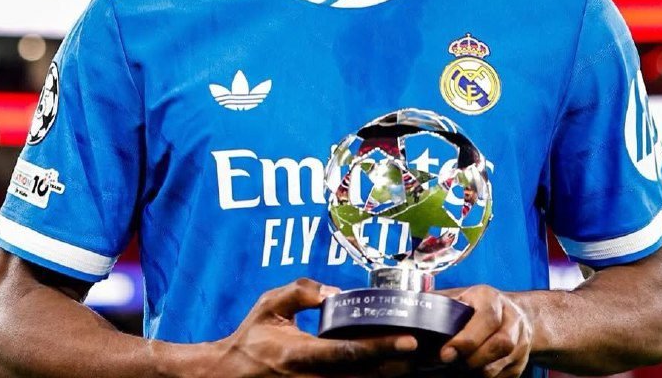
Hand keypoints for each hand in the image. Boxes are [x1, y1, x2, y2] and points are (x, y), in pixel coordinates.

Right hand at [215, 278, 418, 376]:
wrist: (231, 375)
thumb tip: (335, 293)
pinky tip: (393, 368)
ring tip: (422, 360)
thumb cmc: (251, 337)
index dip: (380, 347)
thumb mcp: (269, 305)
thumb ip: (300, 292)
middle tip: (430, 351)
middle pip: (365, 375)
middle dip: (398, 364)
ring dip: (391, 374)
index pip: (348, 352)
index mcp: (300, 354)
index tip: (409, 340)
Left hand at [436, 285, 531, 377]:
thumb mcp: (463, 296)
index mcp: (492, 299)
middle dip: (472, 358)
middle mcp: (511, 319)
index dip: (466, 339)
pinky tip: (469, 373)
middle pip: (500, 343)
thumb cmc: (480, 305)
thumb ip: (442, 304)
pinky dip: (485, 377)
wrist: (515, 313)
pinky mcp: (521, 362)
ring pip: (502, 363)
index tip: (446, 353)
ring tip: (457, 369)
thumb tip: (416, 311)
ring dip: (477, 370)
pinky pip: (504, 376)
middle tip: (449, 362)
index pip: (486, 318)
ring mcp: (521, 342)